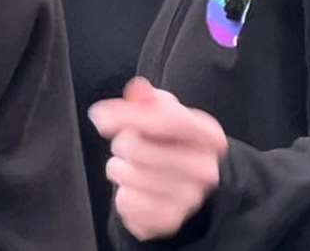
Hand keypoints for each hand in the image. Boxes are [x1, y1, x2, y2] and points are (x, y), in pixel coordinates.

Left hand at [88, 77, 229, 239]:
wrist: (184, 187)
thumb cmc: (170, 143)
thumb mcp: (164, 113)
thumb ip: (148, 100)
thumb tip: (137, 90)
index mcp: (209, 136)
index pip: (165, 119)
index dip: (128, 115)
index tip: (101, 115)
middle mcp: (205, 168)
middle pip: (137, 147)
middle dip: (122, 144)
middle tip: (126, 145)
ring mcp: (189, 197)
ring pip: (127, 175)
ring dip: (120, 170)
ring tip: (131, 167)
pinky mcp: (169, 219)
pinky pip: (126, 202)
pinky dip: (123, 195)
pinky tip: (135, 190)